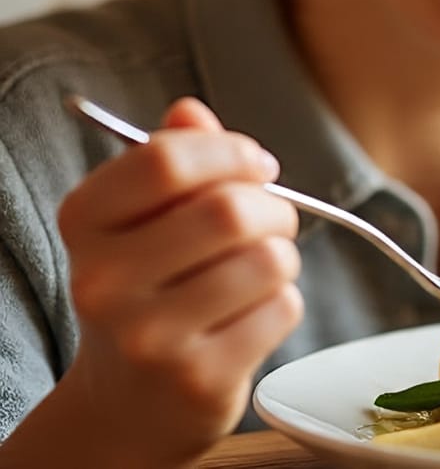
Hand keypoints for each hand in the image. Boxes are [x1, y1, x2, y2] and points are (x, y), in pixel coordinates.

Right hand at [47, 98, 301, 465]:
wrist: (128, 402)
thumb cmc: (150, 289)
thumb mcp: (144, 221)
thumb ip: (172, 160)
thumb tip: (191, 110)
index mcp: (85, 222)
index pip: (166, 158)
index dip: (231, 151)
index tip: (257, 165)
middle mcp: (103, 279)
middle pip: (230, 210)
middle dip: (273, 208)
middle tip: (271, 222)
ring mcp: (148, 335)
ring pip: (267, 260)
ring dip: (282, 258)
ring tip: (258, 272)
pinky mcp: (197, 377)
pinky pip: (282, 308)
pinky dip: (283, 303)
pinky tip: (250, 317)